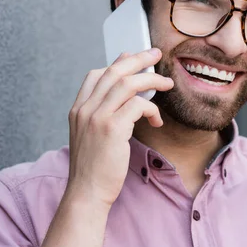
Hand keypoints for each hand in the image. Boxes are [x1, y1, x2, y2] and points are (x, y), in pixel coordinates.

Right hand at [66, 49, 173, 208]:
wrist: (87, 193)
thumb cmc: (94, 168)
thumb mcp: (91, 136)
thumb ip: (102, 114)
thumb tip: (124, 97)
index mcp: (78, 110)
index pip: (95, 75)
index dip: (116, 63)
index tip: (133, 57)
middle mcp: (85, 109)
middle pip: (113, 72)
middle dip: (138, 59)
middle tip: (156, 54)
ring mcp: (97, 117)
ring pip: (127, 84)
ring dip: (151, 80)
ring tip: (167, 84)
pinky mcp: (111, 129)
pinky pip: (137, 105)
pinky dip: (151, 109)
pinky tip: (156, 120)